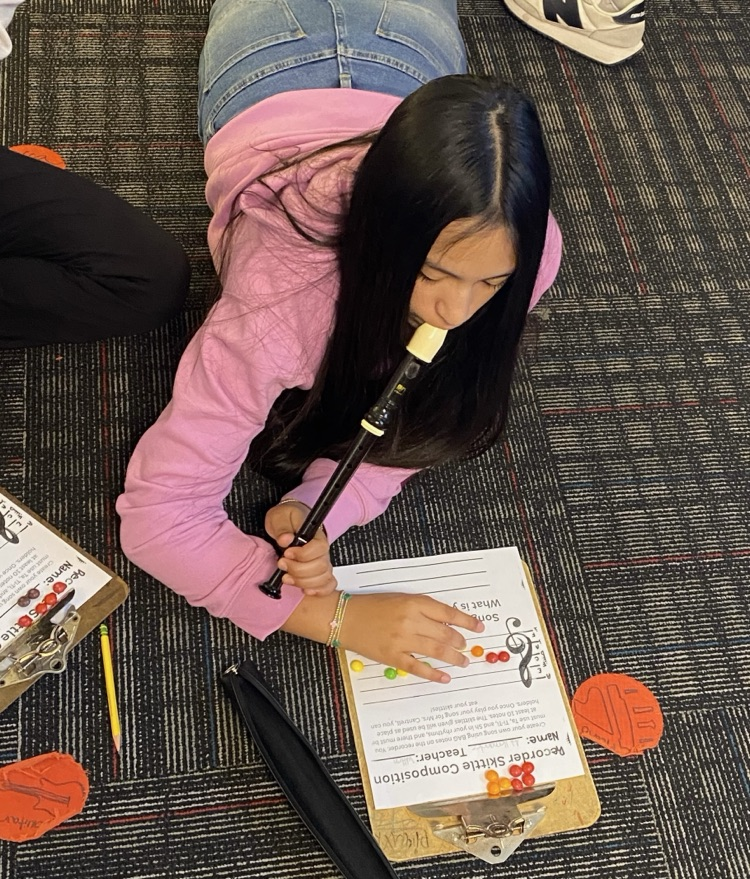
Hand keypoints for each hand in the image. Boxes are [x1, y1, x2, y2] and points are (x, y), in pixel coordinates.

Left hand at [264, 501, 336, 596]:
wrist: (288, 522)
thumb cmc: (286, 518)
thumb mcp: (280, 516)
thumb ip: (282, 527)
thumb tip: (285, 539)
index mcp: (315, 534)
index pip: (319, 548)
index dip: (303, 554)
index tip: (287, 552)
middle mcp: (321, 550)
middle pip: (321, 567)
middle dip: (298, 570)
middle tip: (282, 563)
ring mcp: (322, 562)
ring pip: (323, 579)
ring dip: (303, 582)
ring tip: (286, 576)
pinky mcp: (319, 572)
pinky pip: (328, 585)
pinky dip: (318, 591)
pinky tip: (305, 589)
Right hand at [339, 593, 484, 683]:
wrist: (345, 617)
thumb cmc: (371, 606)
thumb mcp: (400, 599)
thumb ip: (422, 609)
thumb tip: (445, 621)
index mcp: (413, 603)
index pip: (447, 613)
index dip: (466, 621)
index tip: (478, 627)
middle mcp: (410, 620)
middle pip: (445, 633)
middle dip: (460, 641)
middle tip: (467, 647)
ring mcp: (402, 640)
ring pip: (436, 650)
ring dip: (453, 658)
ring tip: (463, 662)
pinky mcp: (393, 656)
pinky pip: (418, 667)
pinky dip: (434, 673)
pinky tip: (444, 677)